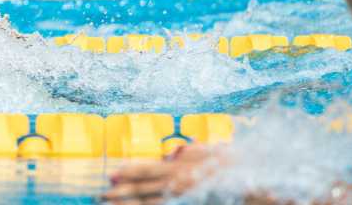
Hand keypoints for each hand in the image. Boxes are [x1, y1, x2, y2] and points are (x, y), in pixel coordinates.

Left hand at [102, 145, 220, 203]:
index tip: (112, 175)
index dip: (127, 173)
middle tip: (102, 193)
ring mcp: (181, 198)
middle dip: (121, 192)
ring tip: (110, 204)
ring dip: (128, 204)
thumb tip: (173, 154)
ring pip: (149, 203)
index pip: (146, 170)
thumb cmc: (230, 164)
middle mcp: (177, 184)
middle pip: (142, 189)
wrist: (249, 180)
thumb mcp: (208, 151)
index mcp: (179, 168)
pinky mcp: (187, 204)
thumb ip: (188, 152)